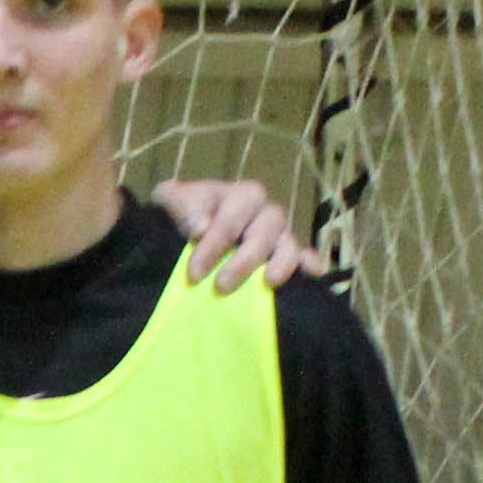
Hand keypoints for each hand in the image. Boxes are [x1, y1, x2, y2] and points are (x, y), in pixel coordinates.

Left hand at [150, 177, 320, 290]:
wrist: (186, 228)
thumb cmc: (183, 213)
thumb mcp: (172, 201)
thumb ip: (182, 206)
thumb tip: (201, 227)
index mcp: (242, 195)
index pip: (234, 215)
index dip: (215, 243)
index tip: (194, 273)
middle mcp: (265, 213)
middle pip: (265, 230)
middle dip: (243, 260)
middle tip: (221, 286)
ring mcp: (280, 235)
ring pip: (289, 244)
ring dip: (282, 262)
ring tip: (270, 282)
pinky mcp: (289, 257)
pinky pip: (306, 257)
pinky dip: (310, 264)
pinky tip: (310, 275)